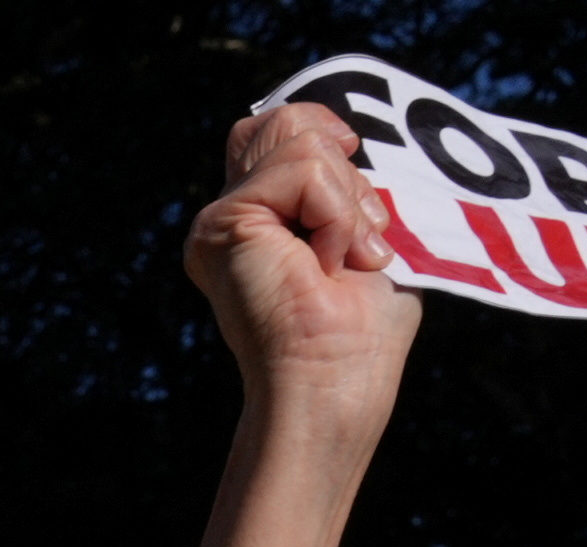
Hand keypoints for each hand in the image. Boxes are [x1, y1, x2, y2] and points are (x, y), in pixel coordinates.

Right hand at [185, 102, 417, 405]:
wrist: (333, 385)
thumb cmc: (359, 338)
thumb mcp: (366, 243)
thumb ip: (346, 192)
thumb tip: (344, 139)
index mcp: (260, 226)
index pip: (278, 132)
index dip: (323, 132)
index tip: (360, 179)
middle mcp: (230, 221)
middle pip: (282, 121)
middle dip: (343, 166)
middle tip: (357, 241)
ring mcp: (220, 221)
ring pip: (300, 138)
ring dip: (348, 201)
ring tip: (343, 261)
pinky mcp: (223, 224)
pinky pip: (303, 169)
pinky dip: (338, 214)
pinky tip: (328, 264)